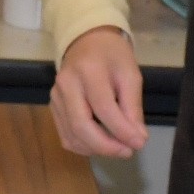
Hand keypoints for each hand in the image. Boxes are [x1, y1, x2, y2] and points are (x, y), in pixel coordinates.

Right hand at [51, 26, 146, 155]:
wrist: (86, 42)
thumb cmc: (113, 56)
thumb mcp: (130, 75)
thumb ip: (133, 107)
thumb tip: (138, 139)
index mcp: (88, 70)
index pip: (103, 108)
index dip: (122, 131)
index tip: (140, 143)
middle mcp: (66, 84)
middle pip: (81, 126)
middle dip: (106, 146)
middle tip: (128, 151)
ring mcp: (55, 97)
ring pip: (72, 137)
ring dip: (97, 149)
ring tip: (118, 146)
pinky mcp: (53, 107)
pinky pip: (66, 137)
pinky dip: (85, 146)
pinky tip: (101, 142)